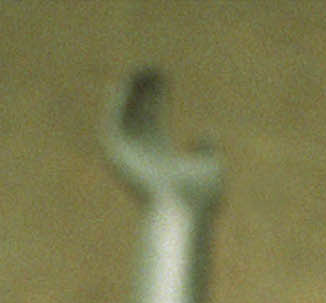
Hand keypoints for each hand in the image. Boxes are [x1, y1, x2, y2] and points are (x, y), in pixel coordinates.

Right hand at [102, 68, 223, 209]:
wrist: (182, 211)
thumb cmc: (199, 198)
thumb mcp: (212, 168)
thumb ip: (208, 150)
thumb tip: (205, 134)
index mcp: (160, 157)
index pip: (154, 119)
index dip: (157, 96)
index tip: (164, 75)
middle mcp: (141, 154)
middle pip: (137, 113)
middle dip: (143, 89)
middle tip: (153, 67)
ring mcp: (128, 155)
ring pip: (123, 114)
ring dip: (129, 91)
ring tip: (140, 69)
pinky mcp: (117, 155)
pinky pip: (113, 121)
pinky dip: (118, 102)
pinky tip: (127, 83)